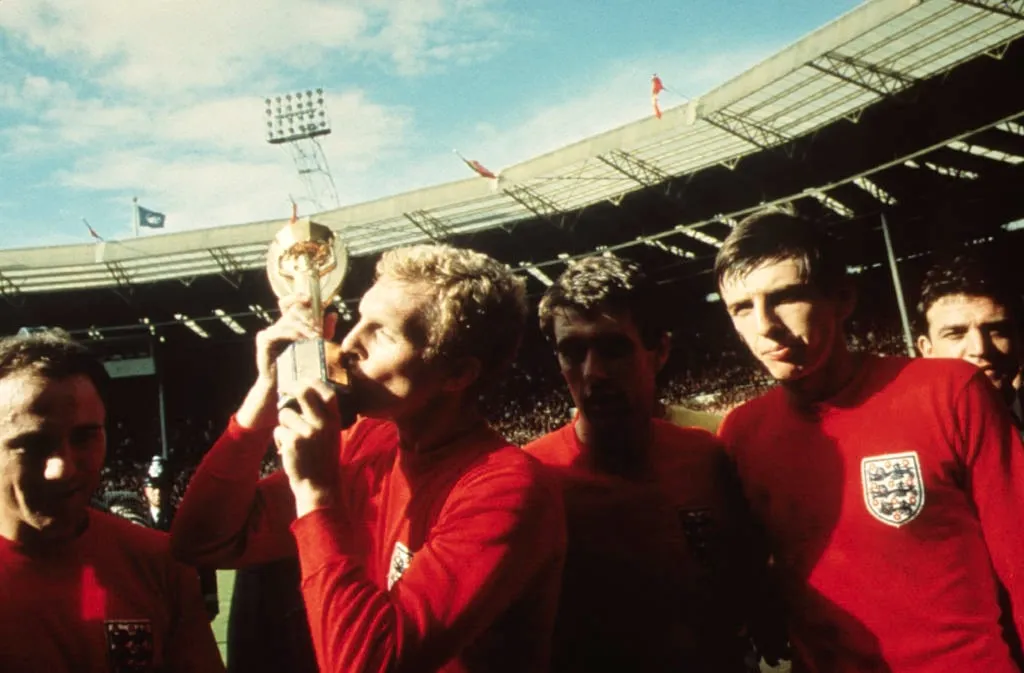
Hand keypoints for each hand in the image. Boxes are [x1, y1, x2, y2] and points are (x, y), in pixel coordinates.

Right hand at [254, 295, 339, 383]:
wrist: (281, 383)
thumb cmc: (298, 366)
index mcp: (288, 325)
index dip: (297, 297)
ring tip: (315, 337)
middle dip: (308, 320)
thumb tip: (333, 314)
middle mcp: (278, 326)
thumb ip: (325, 331)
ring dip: (303, 328)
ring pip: (287, 322)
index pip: (290, 304)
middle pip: (292, 312)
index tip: (309, 298)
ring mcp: (269, 331)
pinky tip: (301, 340)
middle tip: (319, 331)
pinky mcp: (263, 340)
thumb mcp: (316, 346)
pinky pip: (278, 331)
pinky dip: (291, 333)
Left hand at [273, 380, 341, 515]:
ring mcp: (308, 432)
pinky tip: (288, 450)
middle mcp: (323, 423)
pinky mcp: (293, 442)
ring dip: (283, 424)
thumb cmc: (322, 458)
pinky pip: (278, 430)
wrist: (319, 485)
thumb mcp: (331, 435)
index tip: (302, 380)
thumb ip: (323, 416)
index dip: (313, 382)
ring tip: (292, 438)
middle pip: (304, 392)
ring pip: (285, 413)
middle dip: (291, 387)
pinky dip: (279, 439)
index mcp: (334, 420)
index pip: (326, 392)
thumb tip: (306, 393)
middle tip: (285, 388)